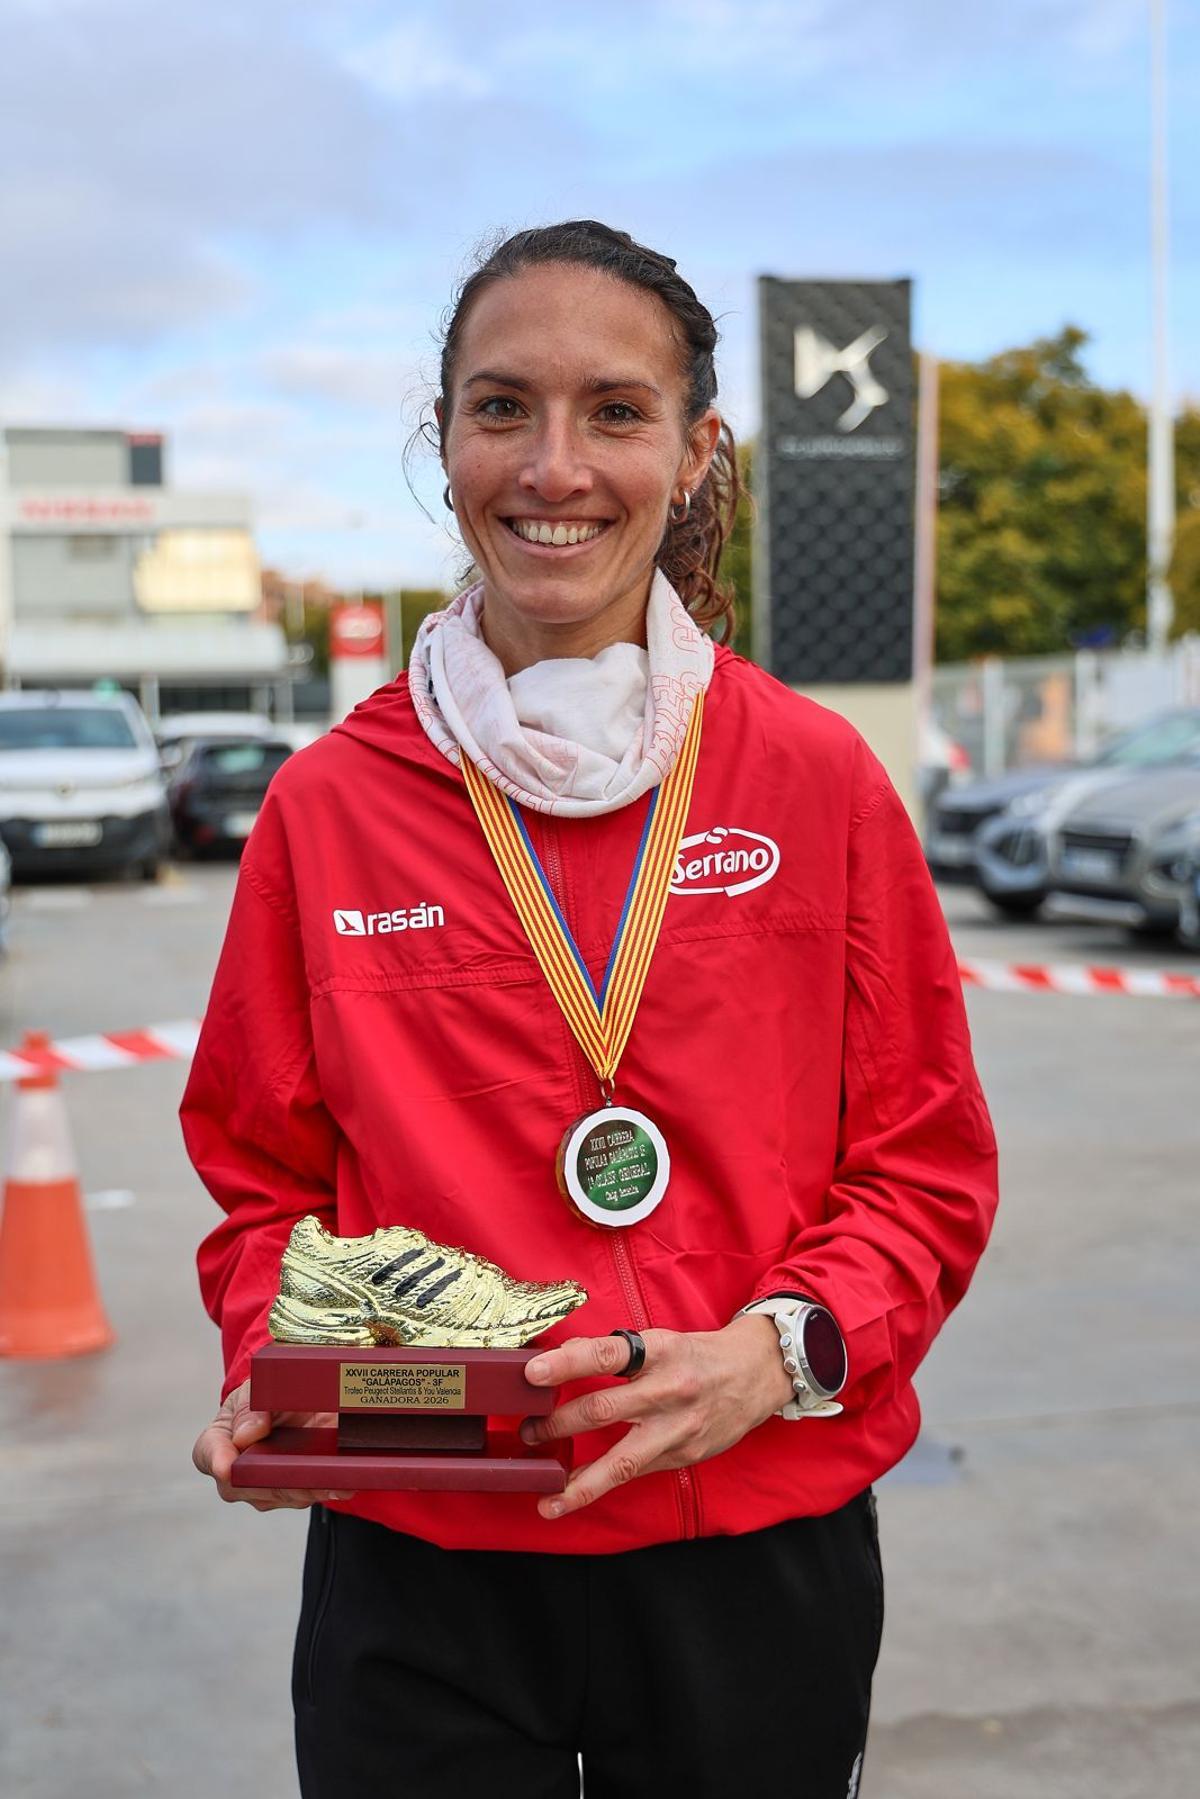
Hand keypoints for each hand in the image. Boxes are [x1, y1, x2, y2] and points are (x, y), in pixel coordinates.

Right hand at [192, 1379, 355, 1511]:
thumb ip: (249, 1406)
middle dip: (271, 1483)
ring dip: (303, 1491)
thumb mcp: (255, 1387)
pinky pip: (307, 1496)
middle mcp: (238, 1472)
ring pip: (280, 1496)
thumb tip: (246, 1436)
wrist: (297, 1398)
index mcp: (218, 1442)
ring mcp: (266, 1487)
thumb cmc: (266, 1394)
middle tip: (293, 1477)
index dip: (216, 1461)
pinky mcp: (296, 1490)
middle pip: (243, 1487)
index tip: (227, 1467)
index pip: (207, 1454)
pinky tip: (341, 1485)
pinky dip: (324, 1490)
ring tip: (329, 1482)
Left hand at [521, 1314, 791, 1520]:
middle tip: (528, 1429)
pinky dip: (602, 1485)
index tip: (532, 1372)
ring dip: (578, 1480)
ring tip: (547, 1491)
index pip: (607, 1354)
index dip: (568, 1363)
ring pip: (621, 1461)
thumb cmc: (696, 1355)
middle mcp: (668, 1390)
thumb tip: (561, 1358)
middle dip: (557, 1423)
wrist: (756, 1375)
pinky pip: (635, 1474)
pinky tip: (574, 1494)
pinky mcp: (682, 1457)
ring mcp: (676, 1429)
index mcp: (659, 1351)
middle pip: (604, 1409)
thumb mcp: (659, 1341)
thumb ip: (614, 1352)